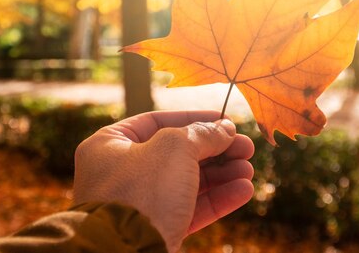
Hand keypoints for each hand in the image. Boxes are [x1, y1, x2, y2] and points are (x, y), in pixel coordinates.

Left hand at [73, 110, 254, 252]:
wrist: (127, 252)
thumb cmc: (142, 191)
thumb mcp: (174, 148)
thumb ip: (201, 134)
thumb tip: (224, 128)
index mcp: (109, 145)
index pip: (156, 121)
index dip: (194, 119)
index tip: (224, 119)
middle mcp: (120, 172)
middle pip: (176, 152)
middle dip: (215, 150)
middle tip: (245, 147)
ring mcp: (137, 202)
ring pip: (186, 182)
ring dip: (221, 174)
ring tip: (248, 170)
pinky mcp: (154, 229)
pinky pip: (188, 208)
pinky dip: (216, 199)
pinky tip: (243, 191)